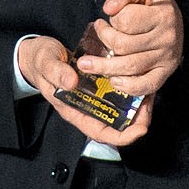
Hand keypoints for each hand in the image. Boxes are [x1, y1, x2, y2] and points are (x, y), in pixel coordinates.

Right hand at [16, 35, 156, 146]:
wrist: (39, 52)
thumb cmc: (41, 61)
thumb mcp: (46, 64)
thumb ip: (57, 73)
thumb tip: (72, 82)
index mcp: (73, 110)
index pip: (100, 133)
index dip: (123, 136)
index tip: (141, 128)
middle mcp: (86, 107)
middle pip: (115, 124)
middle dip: (137, 120)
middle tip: (150, 104)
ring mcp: (93, 96)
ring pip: (119, 108)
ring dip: (136, 103)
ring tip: (149, 91)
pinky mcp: (98, 84)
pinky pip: (117, 91)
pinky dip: (130, 87)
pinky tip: (138, 77)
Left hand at [78, 0, 183, 96]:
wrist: (171, 17)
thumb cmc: (151, 2)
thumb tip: (109, 8)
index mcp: (163, 14)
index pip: (126, 21)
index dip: (112, 20)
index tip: (107, 18)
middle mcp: (168, 38)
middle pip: (123, 46)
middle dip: (104, 39)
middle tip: (99, 31)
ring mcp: (167, 58)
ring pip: (129, 66)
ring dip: (104, 66)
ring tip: (87, 63)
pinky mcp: (165, 73)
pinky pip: (145, 86)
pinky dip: (127, 86)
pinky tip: (113, 79)